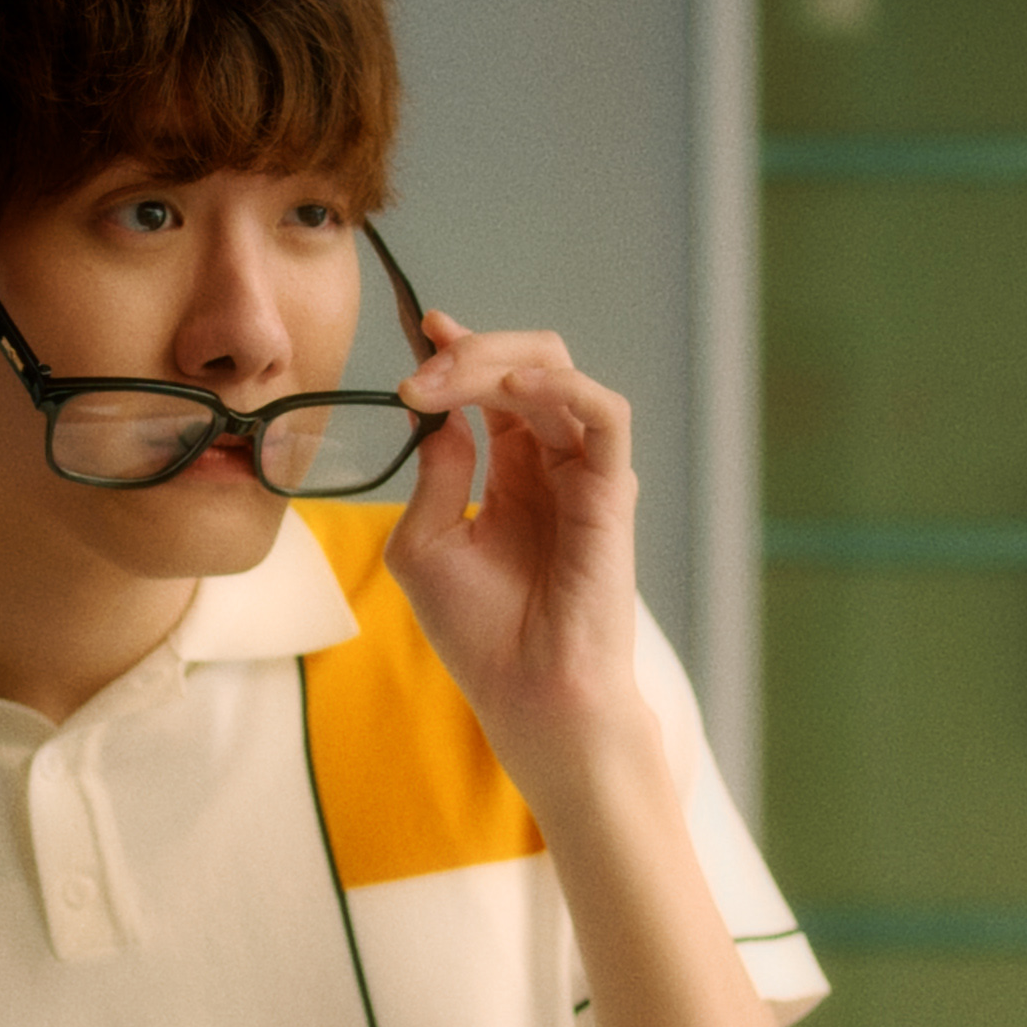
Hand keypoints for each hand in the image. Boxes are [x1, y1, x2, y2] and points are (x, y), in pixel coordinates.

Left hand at [386, 311, 653, 795]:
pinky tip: (513, 384)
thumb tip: (434, 411)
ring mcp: (585, 472)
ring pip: (556, 372)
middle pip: (525, 363)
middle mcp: (553, 463)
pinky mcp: (612, 490)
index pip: (493, 387)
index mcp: (513, 473)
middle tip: (414, 376)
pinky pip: (604, 414)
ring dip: (494, 362)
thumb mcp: (425, 542)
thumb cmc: (480, 634)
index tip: (418, 332)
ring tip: (441, 380)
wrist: (526, 695)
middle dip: (466, 354)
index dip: (457, 351)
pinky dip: (562, 385)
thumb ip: (435, 472)